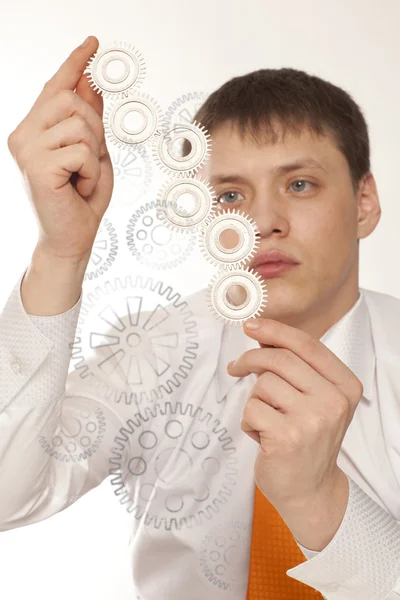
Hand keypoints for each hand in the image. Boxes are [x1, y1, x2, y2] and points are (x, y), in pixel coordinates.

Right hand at [7, 36, 113, 261]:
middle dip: (94, 129)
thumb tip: (90, 84)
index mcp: (35, 129)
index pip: (55, 87)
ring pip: (80, 123)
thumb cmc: (80, 200)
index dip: (74, 63)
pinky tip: (78, 186)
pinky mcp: (35, 166)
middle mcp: (23, 134)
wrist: (71, 239)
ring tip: (81, 178)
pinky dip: (91, 171)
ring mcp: (26, 149)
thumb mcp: (92, 153)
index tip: (92, 45)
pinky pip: (82, 151)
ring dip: (93, 155)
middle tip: (89, 162)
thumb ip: (89, 121)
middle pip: (71, 99)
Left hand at [227, 318, 362, 512]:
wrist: (310, 489)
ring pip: (262, 384)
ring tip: (267, 421)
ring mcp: (312, 420)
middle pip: (280, 359)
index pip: (307, 345)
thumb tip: (262, 336)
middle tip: (236, 367)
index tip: (251, 326)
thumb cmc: (307, 440)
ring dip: (255, 401)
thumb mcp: (316, 400)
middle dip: (250, 359)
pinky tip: (263, 437)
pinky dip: (249, 422)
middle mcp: (333, 401)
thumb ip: (297, 369)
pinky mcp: (287, 437)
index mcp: (345, 386)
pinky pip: (251, 409)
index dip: (275, 331)